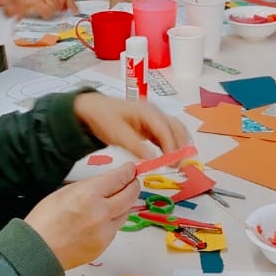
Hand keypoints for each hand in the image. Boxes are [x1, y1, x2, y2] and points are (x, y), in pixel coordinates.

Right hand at [18, 0, 75, 19]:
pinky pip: (46, 10)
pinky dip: (47, 13)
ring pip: (55, 4)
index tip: (74, 8)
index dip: (70, 1)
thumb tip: (67, 5)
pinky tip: (45, 14)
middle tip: (60, 10)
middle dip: (61, 6)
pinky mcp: (32, 1)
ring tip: (49, 11)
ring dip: (53, 10)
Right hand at [25, 163, 141, 269]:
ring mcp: (104, 231)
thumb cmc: (44, 221)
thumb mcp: (65, 192)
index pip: (120, 178)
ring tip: (114, 202)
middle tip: (131, 182)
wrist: (37, 250)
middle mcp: (101, 212)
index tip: (130, 170)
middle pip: (130, 195)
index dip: (128, 172)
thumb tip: (107, 183)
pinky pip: (114, 229)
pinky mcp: (104, 245)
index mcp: (89, 194)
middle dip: (133, 186)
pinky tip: (99, 221)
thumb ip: (90, 187)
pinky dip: (111, 223)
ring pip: (125, 213)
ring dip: (123, 205)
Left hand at [73, 92, 189, 159]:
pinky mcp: (152, 127)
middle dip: (181, 145)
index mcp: (146, 111)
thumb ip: (135, 146)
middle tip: (180, 165)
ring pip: (174, 131)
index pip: (164, 128)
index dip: (171, 145)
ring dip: (179, 146)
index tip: (173, 161)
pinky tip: (171, 158)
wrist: (93, 110)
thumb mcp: (116, 133)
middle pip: (176, 127)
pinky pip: (167, 136)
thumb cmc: (104, 118)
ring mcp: (154, 119)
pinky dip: (172, 146)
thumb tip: (152, 158)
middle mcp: (155, 113)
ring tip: (177, 164)